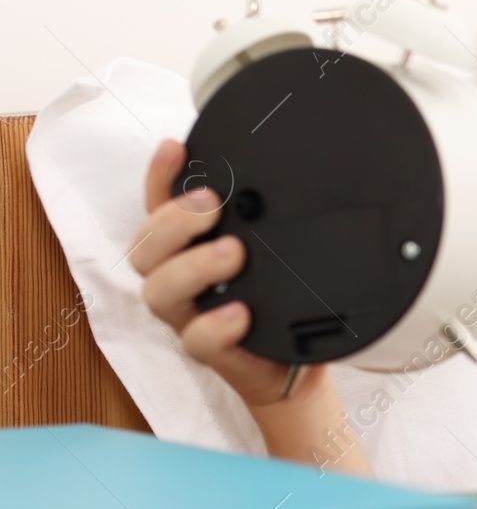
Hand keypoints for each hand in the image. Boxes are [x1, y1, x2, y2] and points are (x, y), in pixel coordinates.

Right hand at [130, 138, 325, 409]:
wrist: (298, 360)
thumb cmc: (279, 301)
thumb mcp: (273, 251)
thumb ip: (266, 219)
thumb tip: (289, 180)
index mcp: (188, 248)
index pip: (158, 206)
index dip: (158, 176)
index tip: (175, 148)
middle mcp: (180, 280)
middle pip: (145, 248)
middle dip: (173, 220)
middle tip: (213, 205)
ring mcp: (190, 316)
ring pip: (159, 291)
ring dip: (192, 266)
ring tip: (234, 252)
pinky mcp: (212, 352)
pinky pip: (197, 341)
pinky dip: (214, 325)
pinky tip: (240, 312)